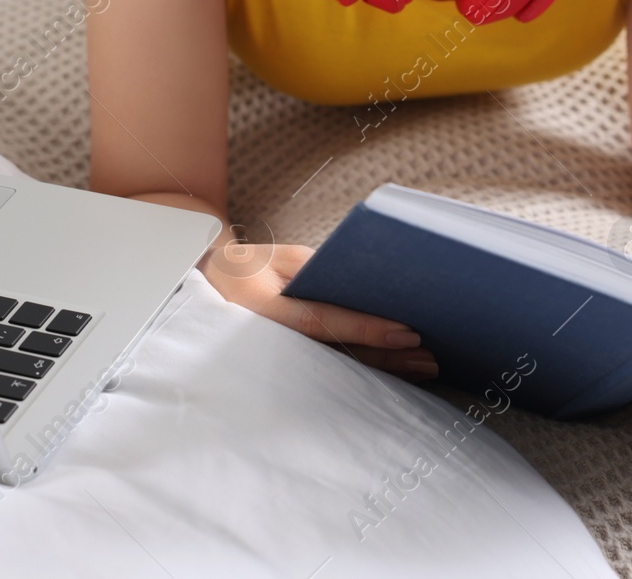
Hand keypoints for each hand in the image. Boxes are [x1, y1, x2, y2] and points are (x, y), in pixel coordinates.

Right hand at [199, 242, 438, 380]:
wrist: (203, 291)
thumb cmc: (246, 269)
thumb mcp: (277, 259)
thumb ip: (315, 271)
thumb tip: (364, 285)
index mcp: (261, 306)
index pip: (320, 321)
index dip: (364, 329)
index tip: (406, 333)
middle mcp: (267, 341)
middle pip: (335, 354)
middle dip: (384, 357)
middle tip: (427, 358)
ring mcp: (275, 361)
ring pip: (335, 369)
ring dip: (380, 369)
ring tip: (420, 368)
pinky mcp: (285, 368)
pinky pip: (328, 372)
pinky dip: (362, 372)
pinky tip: (393, 372)